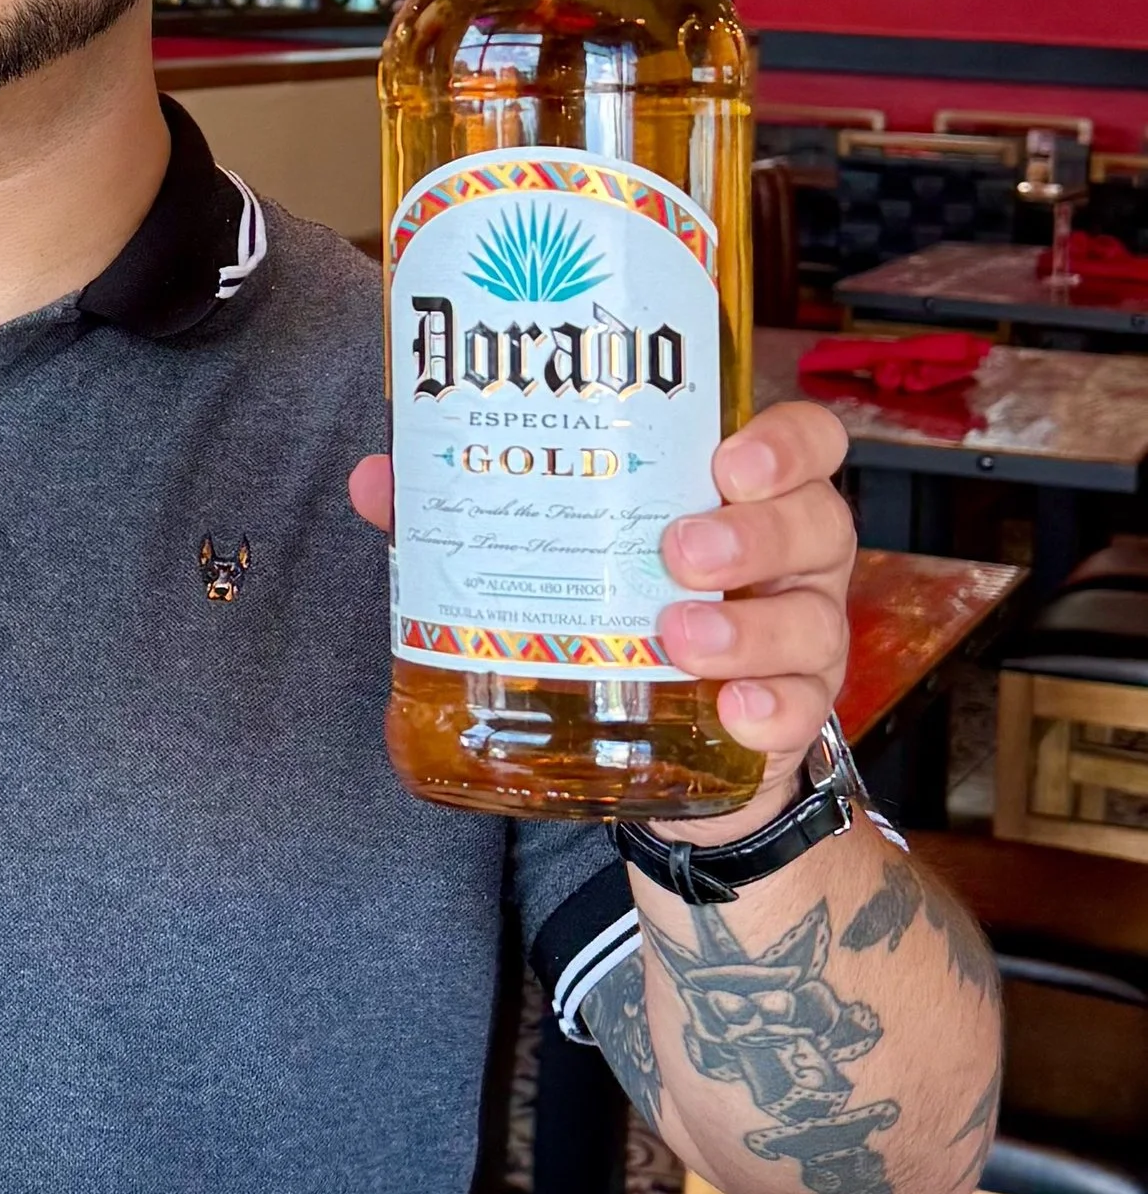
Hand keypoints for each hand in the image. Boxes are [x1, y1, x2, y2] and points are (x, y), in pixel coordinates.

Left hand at [348, 395, 854, 815]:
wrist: (647, 750)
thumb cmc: (611, 613)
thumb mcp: (555, 554)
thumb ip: (472, 511)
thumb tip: (378, 478)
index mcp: (739, 497)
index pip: (800, 443)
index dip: (781, 443)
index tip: (728, 459)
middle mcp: (789, 560)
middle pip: (816, 522)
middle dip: (753, 534)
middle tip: (677, 552)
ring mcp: (799, 639)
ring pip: (814, 620)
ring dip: (748, 629)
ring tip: (678, 637)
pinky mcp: (786, 720)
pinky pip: (802, 712)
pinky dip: (770, 711)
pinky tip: (733, 714)